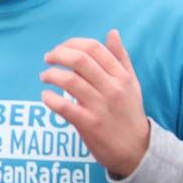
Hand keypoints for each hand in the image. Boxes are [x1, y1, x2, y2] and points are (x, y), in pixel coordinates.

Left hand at [40, 30, 149, 177]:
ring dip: (51, 75)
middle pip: (80, 60)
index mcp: (121, 76)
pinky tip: (46, 97)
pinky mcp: (89, 124)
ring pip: (69, 81)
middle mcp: (112, 88)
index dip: (72, 43)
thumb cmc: (130, 114)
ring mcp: (100, 106)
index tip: (60, 48)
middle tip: (48, 58)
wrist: (137, 150)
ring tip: (44, 77)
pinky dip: (50, 99)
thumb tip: (112, 32)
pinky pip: (64, 107)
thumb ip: (121, 58)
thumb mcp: (131, 84)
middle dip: (58, 54)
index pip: (94, 48)